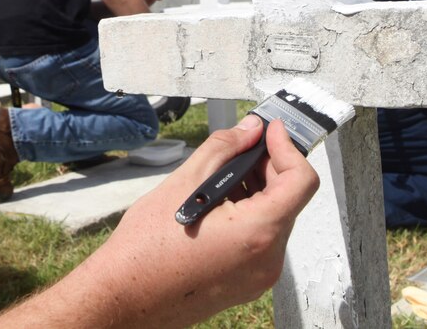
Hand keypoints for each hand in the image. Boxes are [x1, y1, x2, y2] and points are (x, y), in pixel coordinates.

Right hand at [0, 115, 317, 327]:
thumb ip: (224, 149)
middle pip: (288, 199)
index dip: (288, 148)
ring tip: (219, 177)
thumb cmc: (146, 246)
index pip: (301, 181)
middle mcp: (268, 259)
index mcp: (258, 233)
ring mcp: (259, 276)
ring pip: (274, 219)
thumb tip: (250, 130)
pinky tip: (216, 205)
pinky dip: (248, 215)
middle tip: (239, 146)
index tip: (270, 130)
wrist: (124, 296)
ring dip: (256, 190)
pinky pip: (260, 241)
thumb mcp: (185, 182)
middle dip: (268, 167)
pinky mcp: (246, 284)